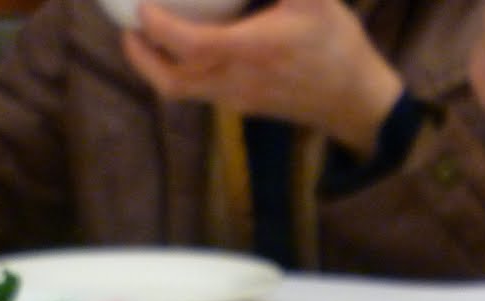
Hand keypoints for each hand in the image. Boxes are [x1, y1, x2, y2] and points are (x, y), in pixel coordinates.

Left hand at [122, 0, 403, 157]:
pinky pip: (199, 93)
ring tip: (145, 42)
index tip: (142, 9)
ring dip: (157, 69)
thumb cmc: (338, 45)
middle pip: (173, 80)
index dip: (159, 29)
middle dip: (142, 57)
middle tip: (129, 30)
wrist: (355, 100)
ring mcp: (237, 98)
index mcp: (252, 50)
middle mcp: (236, 80)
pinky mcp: (243, 106)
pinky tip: (184, 52)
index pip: (190, 45)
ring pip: (182, 92)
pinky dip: (181, 74)